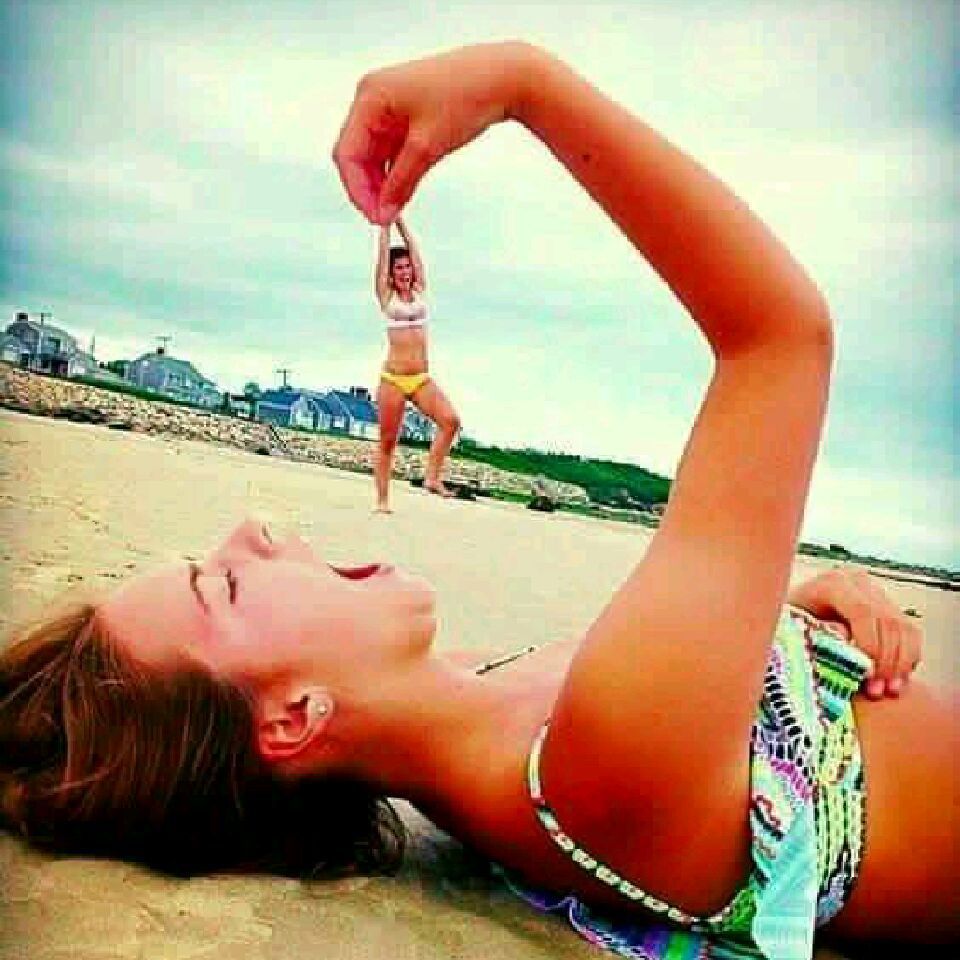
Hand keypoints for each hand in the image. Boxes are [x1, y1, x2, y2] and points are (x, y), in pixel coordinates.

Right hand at [332, 42, 530, 223]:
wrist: (500, 78)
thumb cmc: (466, 94)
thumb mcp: (427, 147)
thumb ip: (401, 182)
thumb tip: (385, 209)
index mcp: (370, 96)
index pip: (347, 152)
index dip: (357, 189)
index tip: (373, 214)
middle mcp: (374, 98)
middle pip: (357, 155)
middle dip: (369, 188)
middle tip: (384, 215)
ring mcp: (390, 107)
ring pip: (373, 156)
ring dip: (382, 183)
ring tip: (395, 206)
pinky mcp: (405, 116)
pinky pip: (390, 151)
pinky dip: (394, 172)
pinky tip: (402, 190)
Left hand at [788, 567, 922, 698]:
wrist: (788, 615)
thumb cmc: (782, 626)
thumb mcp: (788, 629)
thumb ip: (814, 637)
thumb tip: (845, 650)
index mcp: (832, 584)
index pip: (863, 611)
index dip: (870, 646)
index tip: (865, 676)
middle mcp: (857, 582)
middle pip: (888, 621)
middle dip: (886, 661)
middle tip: (877, 691)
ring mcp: (875, 592)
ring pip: (904, 628)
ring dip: (901, 664)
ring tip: (888, 691)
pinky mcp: (887, 607)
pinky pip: (910, 634)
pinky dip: (907, 659)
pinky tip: (896, 681)